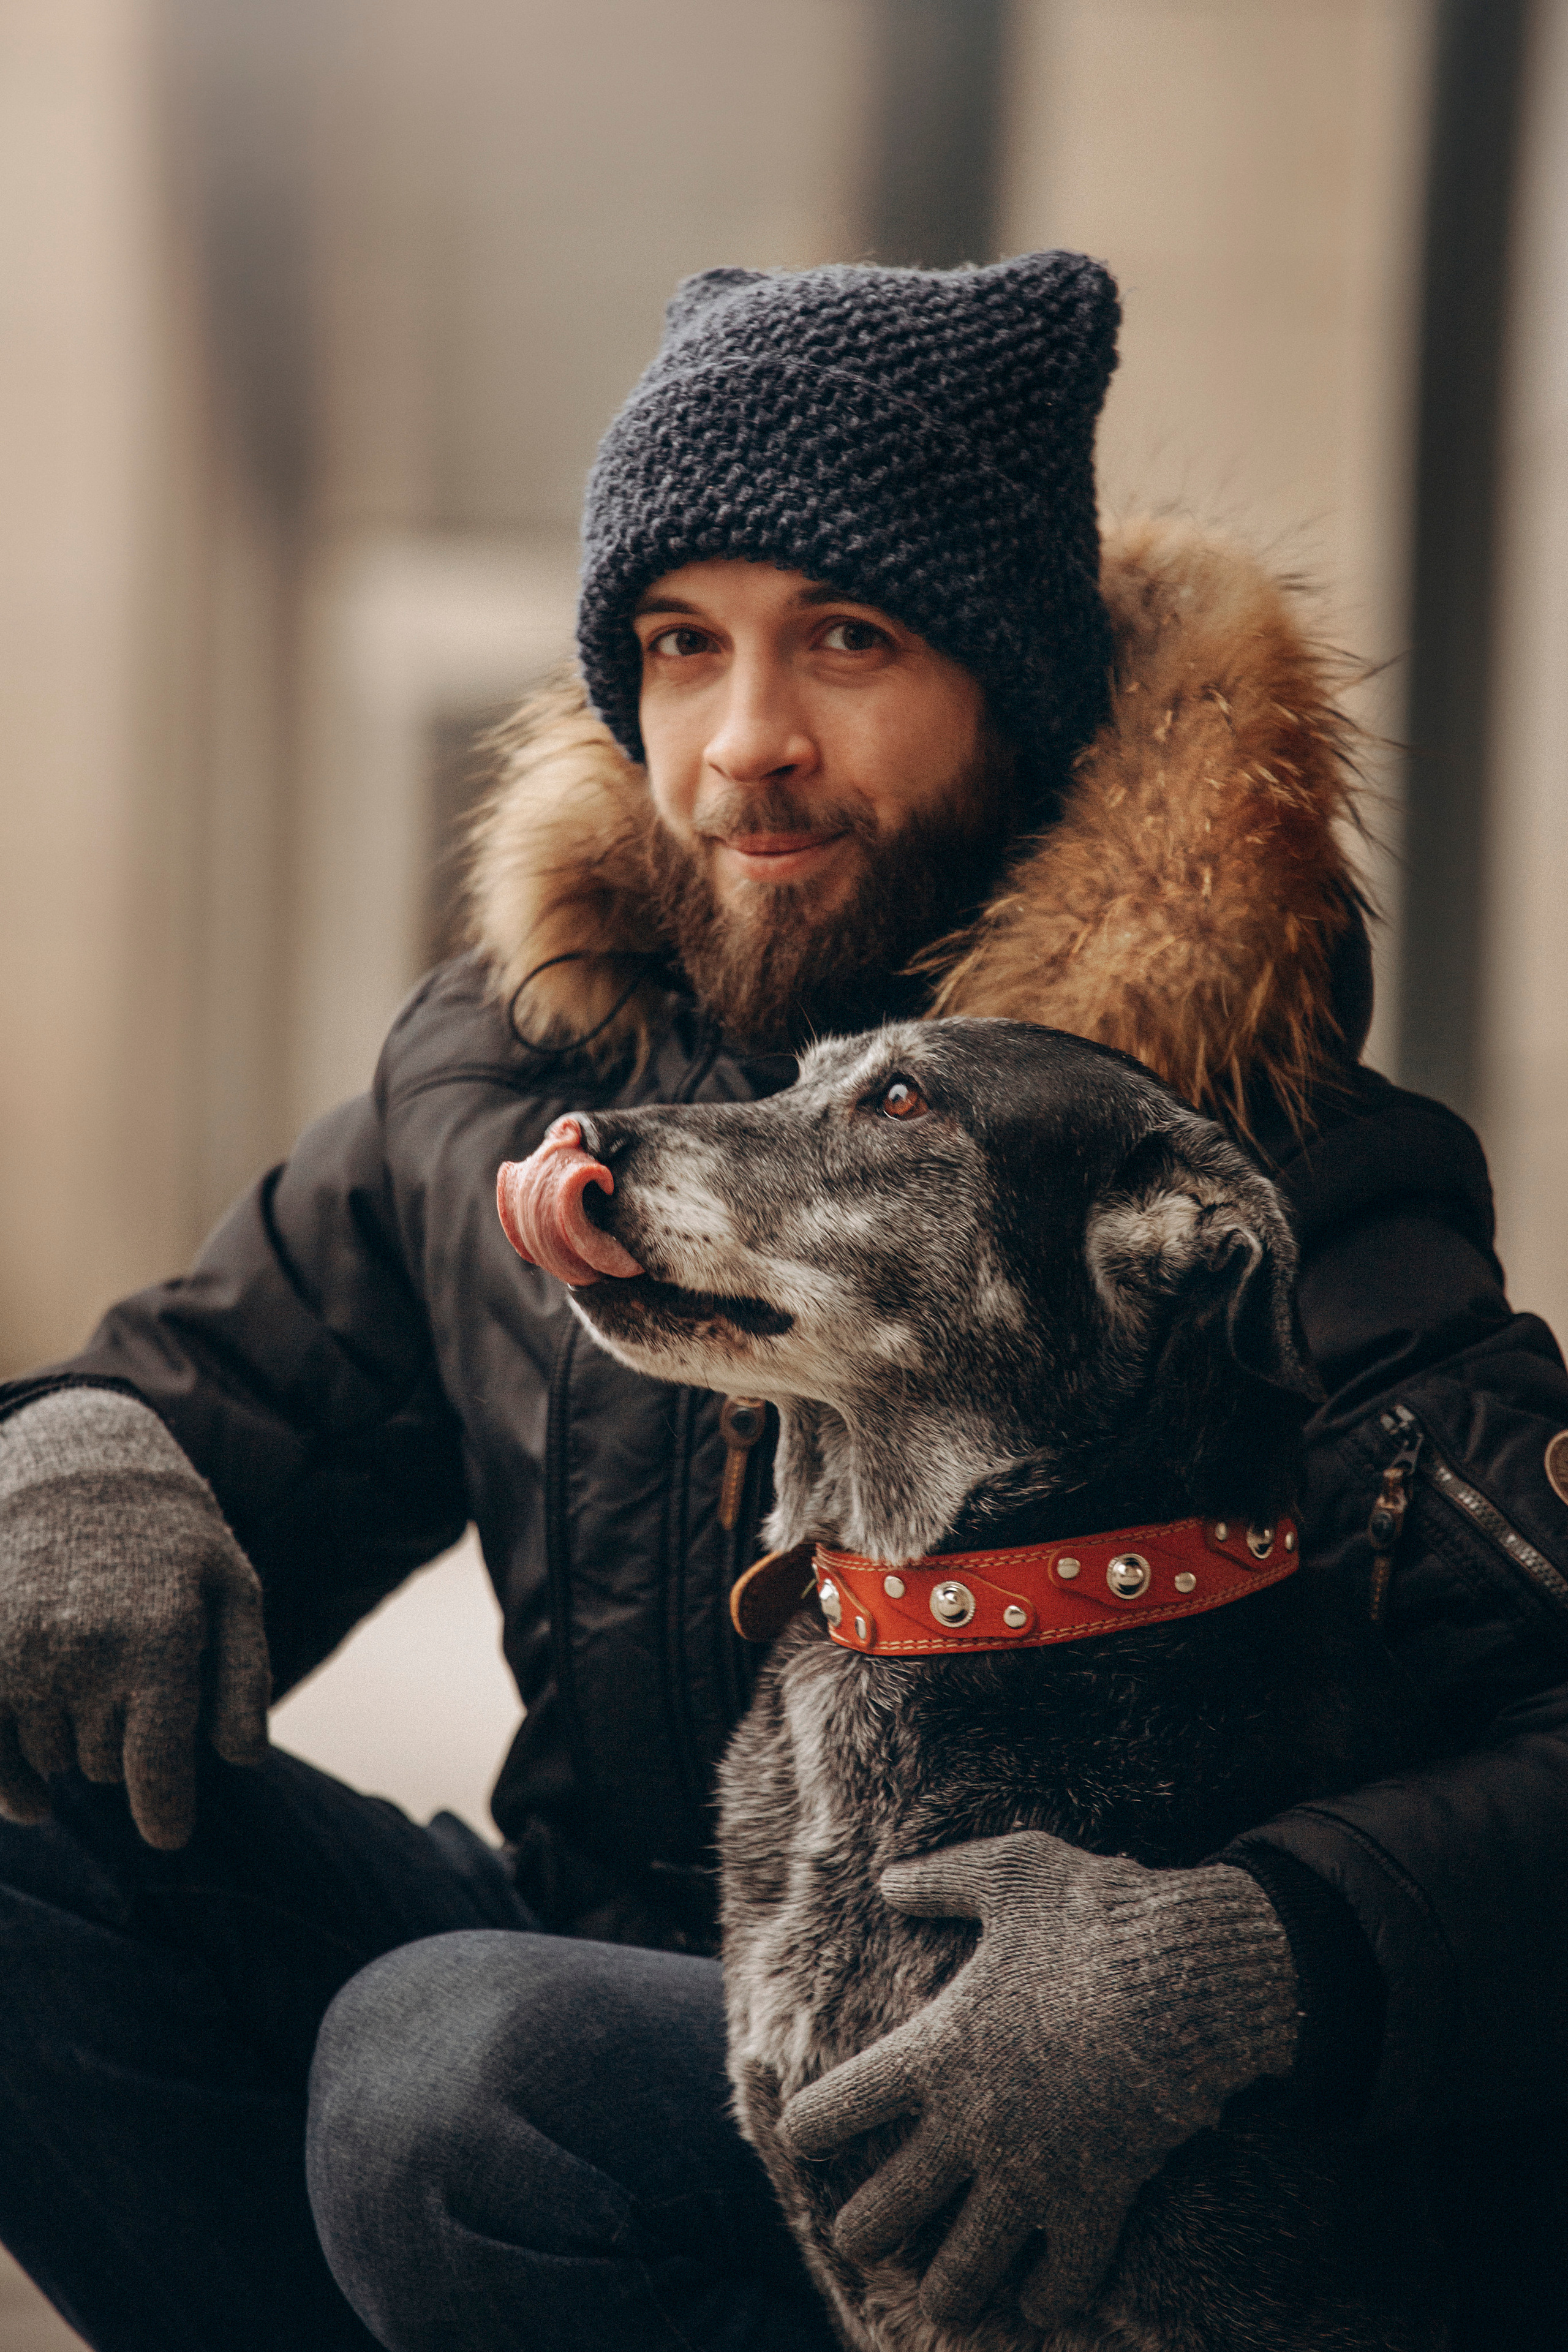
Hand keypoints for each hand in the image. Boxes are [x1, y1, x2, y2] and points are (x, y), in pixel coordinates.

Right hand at [0, 1388, 270, 1848]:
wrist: (80, 1466)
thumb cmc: (171, 1539)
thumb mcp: (232, 1588)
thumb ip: (244, 1674)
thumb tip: (242, 1758)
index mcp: (160, 1638)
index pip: (156, 1765)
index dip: (163, 1810)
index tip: (167, 1835)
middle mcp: (86, 1650)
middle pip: (107, 1764)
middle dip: (126, 1748)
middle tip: (131, 1689)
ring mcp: (23, 1651)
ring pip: (50, 1759)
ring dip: (69, 1746)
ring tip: (87, 1686)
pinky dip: (7, 1783)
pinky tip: (31, 1798)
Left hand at [780, 1830, 1300, 2327]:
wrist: (1183, 1977)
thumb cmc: (1094, 1915)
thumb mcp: (1011, 1872)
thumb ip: (944, 1878)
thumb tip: (887, 1878)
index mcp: (936, 2049)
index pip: (837, 2108)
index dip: (808, 2126)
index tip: (800, 2135)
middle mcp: (970, 2123)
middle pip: (885, 2211)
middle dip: (863, 2234)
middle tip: (859, 2240)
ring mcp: (1031, 2170)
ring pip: (965, 2268)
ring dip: (949, 2289)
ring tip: (944, 2299)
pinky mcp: (1095, 2196)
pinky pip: (1064, 2275)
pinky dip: (1050, 2294)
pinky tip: (1043, 2296)